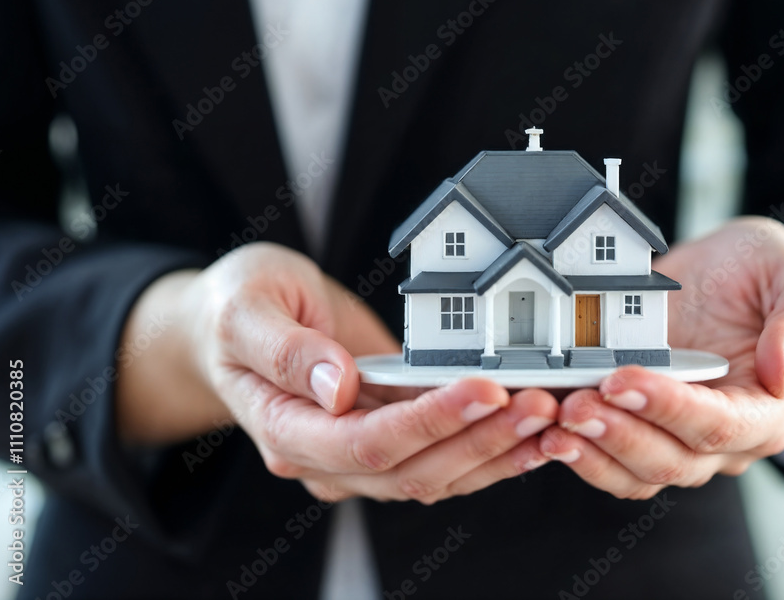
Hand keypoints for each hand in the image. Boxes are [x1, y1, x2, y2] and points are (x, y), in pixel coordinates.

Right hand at [118, 242, 556, 503]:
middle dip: (481, 439)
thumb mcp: (246, 309)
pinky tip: (531, 428)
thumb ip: (285, 350)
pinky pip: (442, 457)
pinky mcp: (386, 436)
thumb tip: (338, 388)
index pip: (367, 444)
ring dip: (497, 451)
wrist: (232, 322)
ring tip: (550, 417)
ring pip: (436, 475)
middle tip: (538, 403)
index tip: (484, 390)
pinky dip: (490, 447)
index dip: (430, 423)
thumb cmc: (232, 308)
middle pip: (413, 471)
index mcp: (285, 431)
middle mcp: (325, 457)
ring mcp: (357, 454)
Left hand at [539, 217, 783, 498]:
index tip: (622, 380)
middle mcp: (724, 439)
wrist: (734, 278)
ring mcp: (678, 439)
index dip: (669, 409)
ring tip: (550, 420)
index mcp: (766, 409)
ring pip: (635, 473)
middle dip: (618, 435)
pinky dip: (576, 450)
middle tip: (574, 406)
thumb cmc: (766, 275)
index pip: (719, 426)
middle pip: (671, 460)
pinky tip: (541, 429)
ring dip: (590, 453)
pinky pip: (607, 460)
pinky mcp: (639, 428)